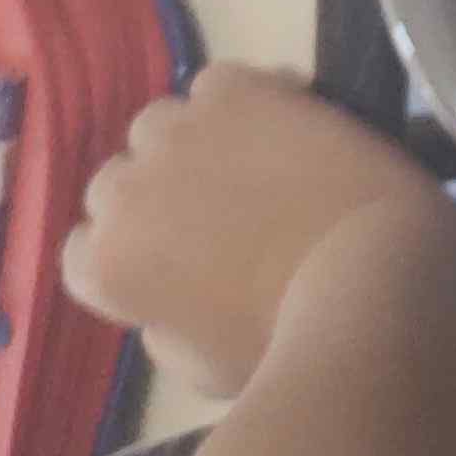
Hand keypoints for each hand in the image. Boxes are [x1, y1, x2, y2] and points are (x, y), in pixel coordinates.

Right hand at [62, 66, 454, 398]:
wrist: (372, 276)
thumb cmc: (289, 341)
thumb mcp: (205, 371)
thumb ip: (163, 330)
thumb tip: (163, 303)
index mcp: (107, 265)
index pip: (83, 250)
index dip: (131, 256)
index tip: (172, 263)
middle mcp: (125, 191)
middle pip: (117, 185)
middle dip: (156, 200)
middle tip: (217, 218)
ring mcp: (180, 133)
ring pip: (158, 126)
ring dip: (190, 145)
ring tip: (248, 167)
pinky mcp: (240, 91)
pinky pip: (216, 84)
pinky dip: (241, 101)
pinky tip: (278, 127)